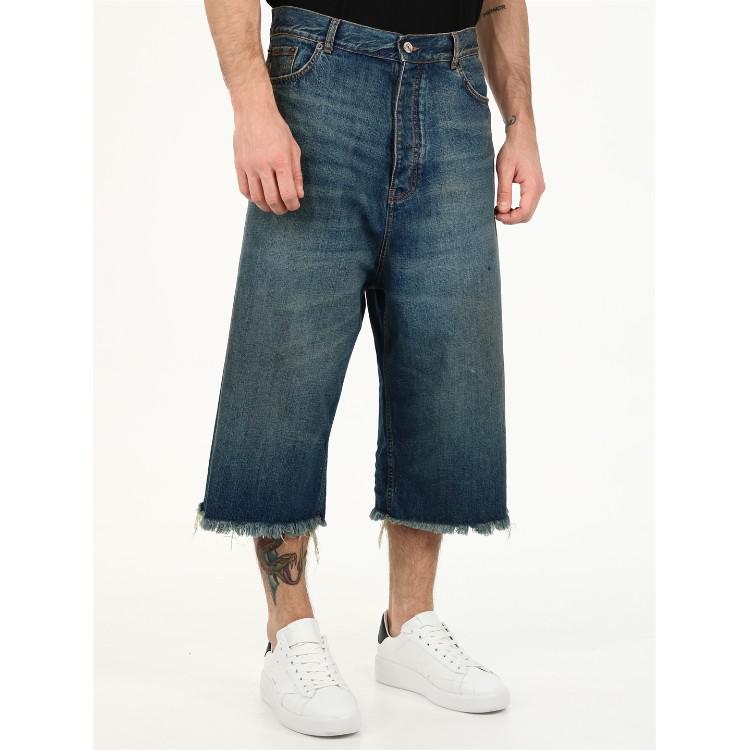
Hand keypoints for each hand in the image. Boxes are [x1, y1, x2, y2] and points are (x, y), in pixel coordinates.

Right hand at [233, 92, 303, 214]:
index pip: (287, 193)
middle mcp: (264, 165)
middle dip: (280, 209)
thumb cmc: (276, 129)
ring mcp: (249, 166)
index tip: (295, 205)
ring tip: (272, 206)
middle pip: (272, 199)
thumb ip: (297, 173)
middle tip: (284, 209)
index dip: (292, 204)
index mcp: (281, 161)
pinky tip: (258, 197)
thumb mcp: (293, 148)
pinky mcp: (238, 165)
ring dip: (266, 206)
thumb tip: (299, 194)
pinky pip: (244, 189)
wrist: (253, 112)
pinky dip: (252, 197)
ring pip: (256, 197)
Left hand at [495, 124, 544, 224]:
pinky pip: (528, 203)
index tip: (496, 215)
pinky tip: (505, 203)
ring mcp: (539, 187)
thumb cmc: (513, 150)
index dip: (510, 219)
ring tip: (498, 208)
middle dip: (511, 218)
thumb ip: (504, 191)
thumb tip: (502, 210)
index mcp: (533, 186)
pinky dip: (517, 208)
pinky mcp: (535, 185)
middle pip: (527, 215)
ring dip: (514, 214)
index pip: (524, 213)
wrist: (522, 135)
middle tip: (495, 213)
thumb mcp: (504, 170)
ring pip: (528, 211)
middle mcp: (539, 189)